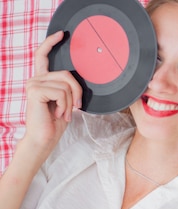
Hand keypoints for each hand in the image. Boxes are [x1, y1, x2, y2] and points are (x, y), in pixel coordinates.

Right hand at [23, 31, 81, 154]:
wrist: (44, 139)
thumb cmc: (55, 122)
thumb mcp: (66, 102)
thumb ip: (68, 88)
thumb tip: (78, 79)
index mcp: (42, 80)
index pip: (43, 56)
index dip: (51, 43)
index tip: (62, 34)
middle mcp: (35, 79)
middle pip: (66, 74)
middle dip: (78, 91)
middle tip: (77, 107)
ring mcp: (33, 84)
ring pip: (66, 84)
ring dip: (71, 101)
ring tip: (65, 113)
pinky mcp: (35, 91)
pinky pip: (62, 92)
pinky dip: (66, 105)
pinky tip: (60, 114)